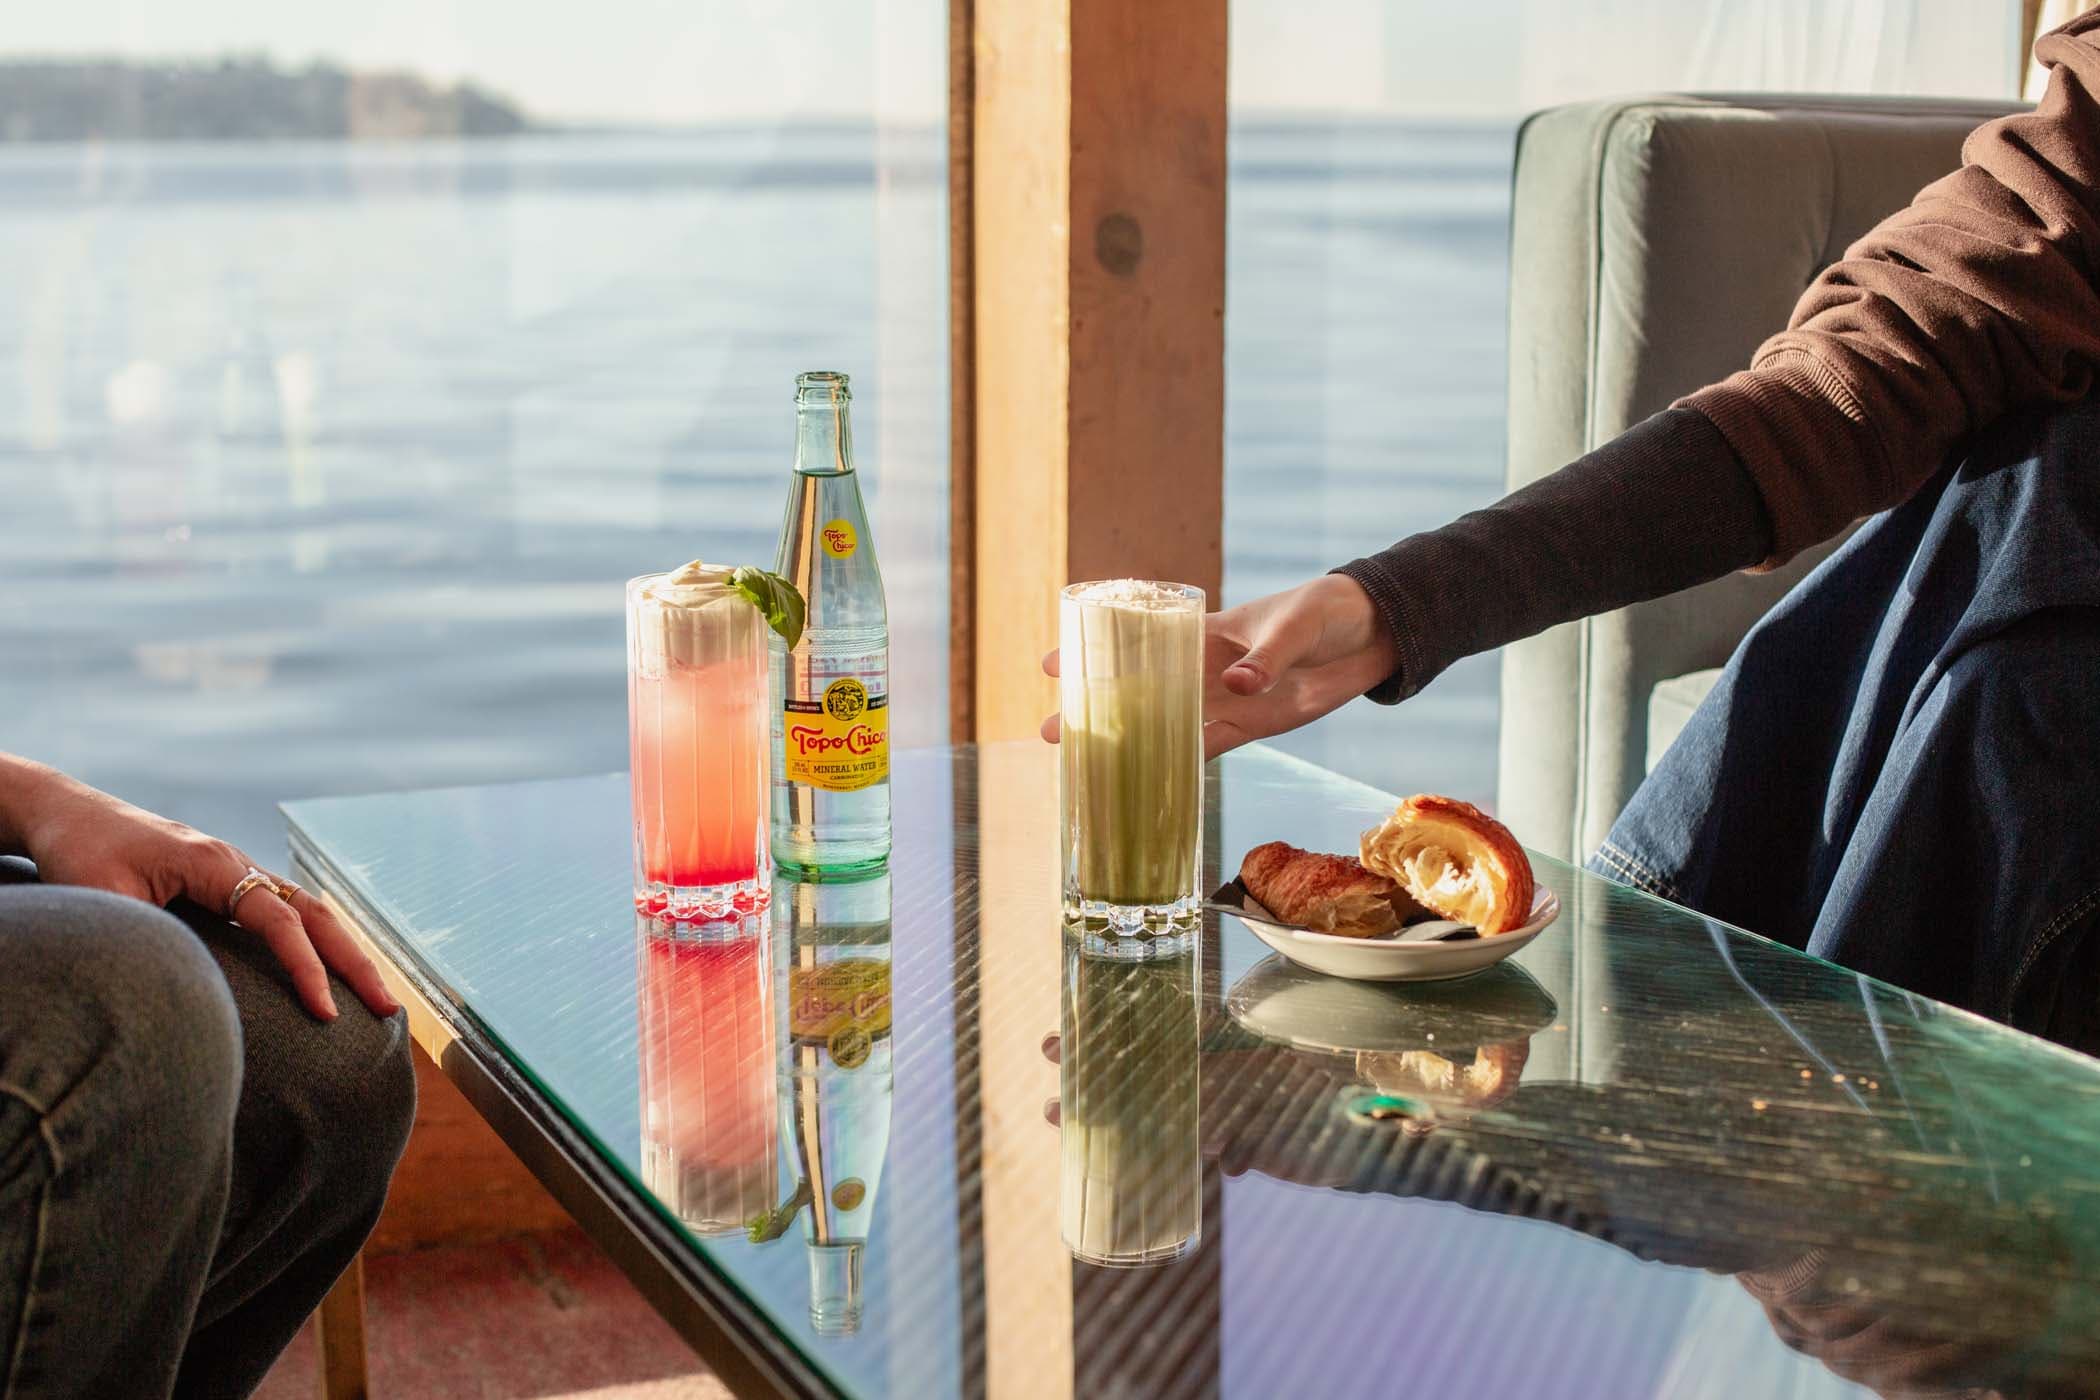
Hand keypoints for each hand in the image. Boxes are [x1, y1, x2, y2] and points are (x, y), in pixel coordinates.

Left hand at [14, 767, 397, 1021]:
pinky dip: (319, 940)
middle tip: (387, 1006)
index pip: (280, 920)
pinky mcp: (228, 882)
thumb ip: (148, 935)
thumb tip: (187, 984)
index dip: (306, 968)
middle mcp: (237, 863)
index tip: (325, 1013)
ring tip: (376, 994)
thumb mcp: (103, 896)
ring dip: (346, 951)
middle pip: (316, 912)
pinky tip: (331, 967)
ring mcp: (237, 870)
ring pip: (310, 909)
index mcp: (215, 863)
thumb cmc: (78, 852)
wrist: (64, 813)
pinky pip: (288, 912)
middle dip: (356, 961)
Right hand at [1040, 574, 1400, 758]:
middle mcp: (1206, 668)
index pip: (1138, 638)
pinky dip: (1182, 761)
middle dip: (1094, 707)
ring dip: (1128, 741)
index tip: (1051, 661)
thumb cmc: (1327, 612)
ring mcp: (1227, 698)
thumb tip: (1238, 683)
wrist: (1373, 635)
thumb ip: (1267, 656)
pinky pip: (1209, 746)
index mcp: (1205, 630)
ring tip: (1082, 758)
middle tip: (1048, 728)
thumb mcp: (1296, 626)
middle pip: (1139, 689)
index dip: (1093, 650)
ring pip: (1166, 723)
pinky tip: (1149, 778)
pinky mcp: (1253, 723)